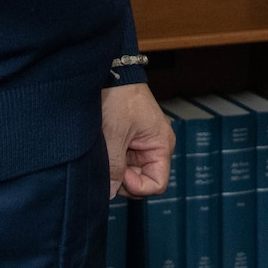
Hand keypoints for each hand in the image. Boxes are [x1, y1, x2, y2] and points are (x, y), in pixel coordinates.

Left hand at [102, 82, 174, 197]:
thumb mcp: (114, 134)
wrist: (111, 74)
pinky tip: (106, 146)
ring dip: (117, 167)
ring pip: (131, 171)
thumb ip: (114, 166)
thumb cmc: (118, 97)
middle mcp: (156, 146)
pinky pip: (124, 160)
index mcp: (162, 145)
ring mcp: (144, 143)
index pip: (156, 184)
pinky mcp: (132, 140)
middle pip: (143, 179)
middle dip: (124, 177)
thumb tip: (110, 193)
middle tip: (109, 161)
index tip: (119, 175)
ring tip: (106, 149)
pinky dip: (114, 158)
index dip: (137, 186)